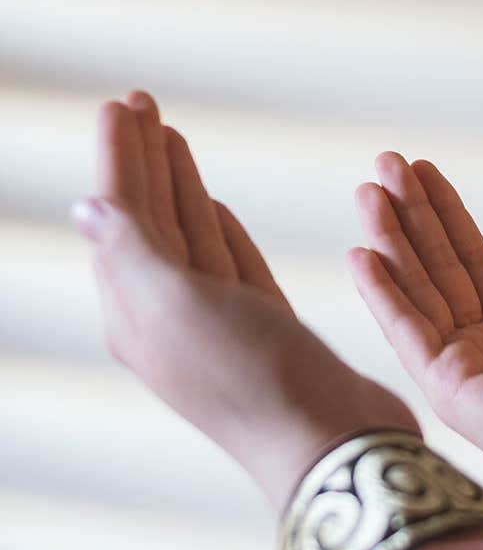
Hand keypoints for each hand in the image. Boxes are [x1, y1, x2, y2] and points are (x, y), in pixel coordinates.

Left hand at [71, 94, 417, 511]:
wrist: (330, 445)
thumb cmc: (253, 378)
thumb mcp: (174, 306)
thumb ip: (130, 250)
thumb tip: (86, 209)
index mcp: (137, 313)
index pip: (120, 217)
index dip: (119, 158)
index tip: (119, 104)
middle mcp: (172, 320)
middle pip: (150, 224)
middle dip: (144, 163)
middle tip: (141, 104)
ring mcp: (221, 328)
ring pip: (189, 240)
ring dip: (178, 188)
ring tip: (172, 139)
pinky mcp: (267, 333)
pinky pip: (231, 268)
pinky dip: (219, 231)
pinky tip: (214, 207)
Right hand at [349, 154, 482, 527]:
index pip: (471, 266)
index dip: (448, 219)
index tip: (423, 173)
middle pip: (439, 272)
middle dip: (412, 218)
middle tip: (385, 162)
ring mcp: (464, 375)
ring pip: (419, 294)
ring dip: (391, 241)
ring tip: (367, 188)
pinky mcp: (452, 394)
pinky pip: (409, 334)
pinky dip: (383, 294)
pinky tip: (360, 253)